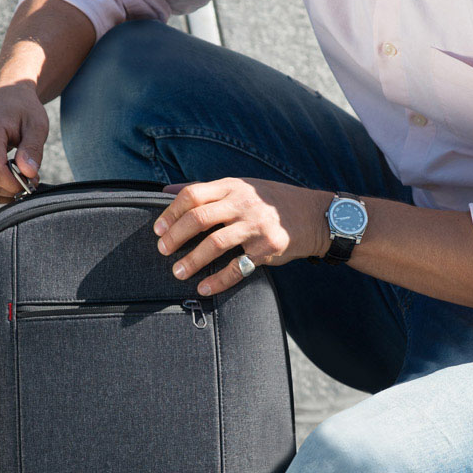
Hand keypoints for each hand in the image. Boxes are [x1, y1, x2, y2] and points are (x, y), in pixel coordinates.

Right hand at [0, 81, 46, 203]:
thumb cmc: (22, 109)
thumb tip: (29, 174)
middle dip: (12, 190)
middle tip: (30, 179)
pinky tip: (6, 178)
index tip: (32, 180)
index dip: (15, 185)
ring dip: (2, 194)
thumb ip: (33, 149)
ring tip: (18, 179)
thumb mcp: (37, 125)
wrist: (3, 95)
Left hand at [153, 177, 333, 295]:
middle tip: (162, 251)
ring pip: (215, 244)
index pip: (192, 195)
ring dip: (192, 260)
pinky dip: (218, 281)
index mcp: (232, 186)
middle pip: (198, 218)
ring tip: (178, 272)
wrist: (314, 216)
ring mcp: (255, 226)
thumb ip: (205, 190)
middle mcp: (243, 203)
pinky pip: (237, 267)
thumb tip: (164, 191)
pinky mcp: (267, 248)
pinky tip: (205, 287)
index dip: (171, 213)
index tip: (158, 229)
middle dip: (175, 237)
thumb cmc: (271, 201)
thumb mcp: (240, 186)